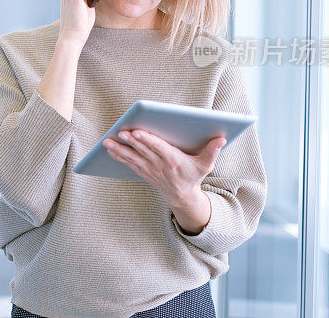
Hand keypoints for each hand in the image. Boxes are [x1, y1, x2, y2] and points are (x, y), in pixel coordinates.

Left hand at [102, 130, 225, 203]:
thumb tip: (221, 138)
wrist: (182, 196)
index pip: (158, 148)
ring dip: (119, 150)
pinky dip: (119, 156)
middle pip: (143, 151)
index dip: (147, 139)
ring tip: (107, 142)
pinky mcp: (143, 172)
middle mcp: (159, 165)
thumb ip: (212, 151)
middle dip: (130, 141)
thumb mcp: (206, 165)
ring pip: (132, 158)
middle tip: (120, 132)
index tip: (136, 132)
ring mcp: (150, 169)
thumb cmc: (194, 176)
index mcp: (173, 160)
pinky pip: (129, 163)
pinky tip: (110, 149)